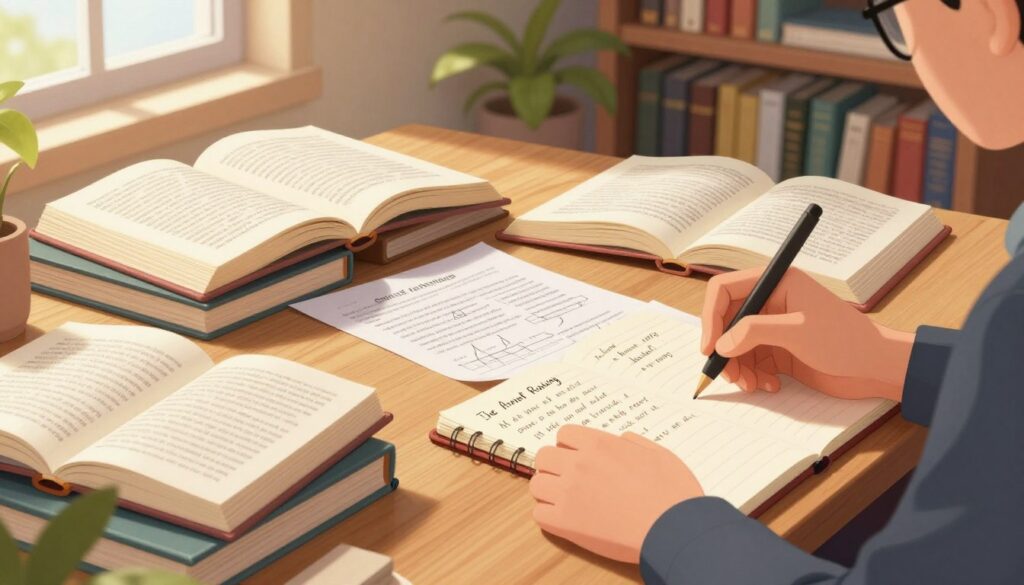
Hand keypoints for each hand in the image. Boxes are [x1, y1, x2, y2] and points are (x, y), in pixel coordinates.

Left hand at [529, 425, 702, 563]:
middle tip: (569, 479)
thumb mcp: (659, 454)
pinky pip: (539, 514)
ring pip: (536, 485)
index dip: (570, 446)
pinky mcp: (565, 522)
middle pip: (544, 457)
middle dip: (554, 466)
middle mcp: (579, 464)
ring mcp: (568, 493)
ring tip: (566, 501)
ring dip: (548, 491)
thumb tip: (621, 439)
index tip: (578, 457)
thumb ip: (635, 443)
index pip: (564, 434)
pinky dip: (549, 516)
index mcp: (600, 445)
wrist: (674, 530)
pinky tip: (566, 520)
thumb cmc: (673, 494)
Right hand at [701, 268, 914, 401]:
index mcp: (777, 282)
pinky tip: (770, 385)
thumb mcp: (797, 332)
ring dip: (738, 367)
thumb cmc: (847, 340)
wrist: (878, 366)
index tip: (709, 347)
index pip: (725, 290)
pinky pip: (753, 360)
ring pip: (737, 345)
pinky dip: (754, 375)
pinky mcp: (781, 349)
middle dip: (724, 349)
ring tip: (751, 384)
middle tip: (728, 374)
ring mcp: (776, 327)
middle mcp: (772, 301)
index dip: (712, 317)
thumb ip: (754, 332)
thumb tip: (721, 343)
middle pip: (727, 321)